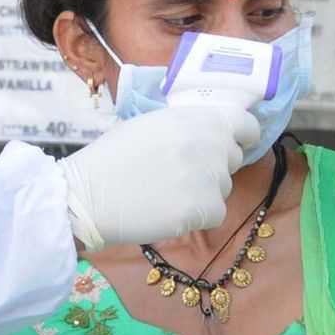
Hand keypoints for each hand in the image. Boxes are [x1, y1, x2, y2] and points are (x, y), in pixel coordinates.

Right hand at [58, 106, 260, 250]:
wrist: (89, 194)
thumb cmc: (113, 158)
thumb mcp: (152, 124)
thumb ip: (187, 126)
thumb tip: (210, 134)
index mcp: (197, 117)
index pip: (245, 124)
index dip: (241, 137)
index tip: (234, 146)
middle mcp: (209, 143)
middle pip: (232, 160)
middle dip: (213, 168)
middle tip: (179, 176)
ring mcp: (209, 176)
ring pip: (222, 188)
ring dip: (202, 194)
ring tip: (165, 193)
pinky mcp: (204, 208)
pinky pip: (215, 214)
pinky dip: (196, 217)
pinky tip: (168, 211)